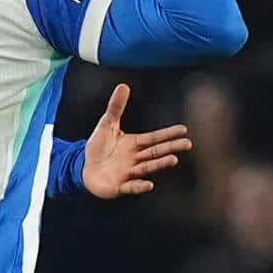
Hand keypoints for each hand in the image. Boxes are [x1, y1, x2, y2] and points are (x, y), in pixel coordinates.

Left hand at [83, 83, 188, 198]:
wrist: (84, 169)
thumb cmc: (98, 148)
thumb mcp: (106, 125)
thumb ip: (115, 107)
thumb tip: (123, 86)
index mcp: (134, 144)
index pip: (154, 138)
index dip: (167, 134)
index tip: (183, 130)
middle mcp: (135, 159)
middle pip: (155, 152)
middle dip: (171, 148)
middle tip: (187, 144)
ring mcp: (129, 173)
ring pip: (147, 168)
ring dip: (159, 164)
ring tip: (173, 160)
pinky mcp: (119, 186)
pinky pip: (131, 187)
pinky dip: (139, 186)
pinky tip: (149, 184)